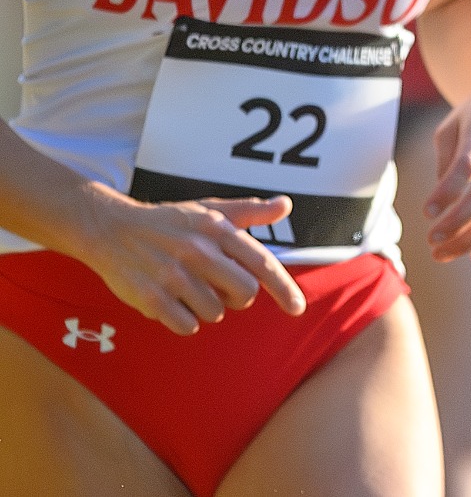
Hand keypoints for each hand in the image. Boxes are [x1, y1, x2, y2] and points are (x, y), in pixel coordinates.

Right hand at [73, 189, 304, 334]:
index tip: (298, 308)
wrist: (110, 228)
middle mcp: (198, 251)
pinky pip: (187, 325)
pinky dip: (185, 320)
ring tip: (189, 289)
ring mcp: (173, 275)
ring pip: (215, 313)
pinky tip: (173, 303)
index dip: (284, 288)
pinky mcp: (150, 297)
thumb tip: (285, 205)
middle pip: (244, 294)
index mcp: (217, 229)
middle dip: (238, 298)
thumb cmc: (169, 222)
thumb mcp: (208, 210)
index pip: (262, 263)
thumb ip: (249, 211)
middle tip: (221, 289)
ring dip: (208, 308)